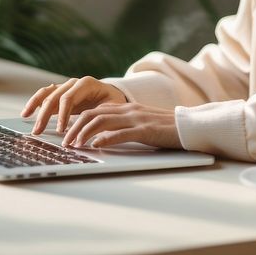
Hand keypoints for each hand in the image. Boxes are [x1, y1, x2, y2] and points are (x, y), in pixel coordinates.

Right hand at [20, 76, 127, 134]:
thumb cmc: (114, 102)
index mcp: (87, 84)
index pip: (68, 98)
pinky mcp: (60, 93)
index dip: (62, 114)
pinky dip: (35, 103)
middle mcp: (74, 83)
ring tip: (26, 118)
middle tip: (38, 131)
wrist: (113, 95)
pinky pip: (45, 95)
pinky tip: (27, 112)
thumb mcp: (113, 108)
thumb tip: (96, 133)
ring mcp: (66, 86)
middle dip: (44, 114)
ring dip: (35, 106)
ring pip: (46, 93)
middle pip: (54, 96)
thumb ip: (103, 116)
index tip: (60, 130)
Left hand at [61, 102, 182, 149]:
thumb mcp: (141, 125)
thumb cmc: (167, 129)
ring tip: (74, 145)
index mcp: (126, 108)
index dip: (77, 122)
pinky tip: (96, 146)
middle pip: (92, 115)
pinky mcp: (145, 130)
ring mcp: (136, 119)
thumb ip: (122, 127)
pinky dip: (105, 139)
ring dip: (84, 134)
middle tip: (64, 143)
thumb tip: (101, 138)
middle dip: (75, 129)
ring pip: (101, 122)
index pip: (94, 111)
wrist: (191, 126)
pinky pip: (121, 133)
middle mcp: (128, 110)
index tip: (66, 134)